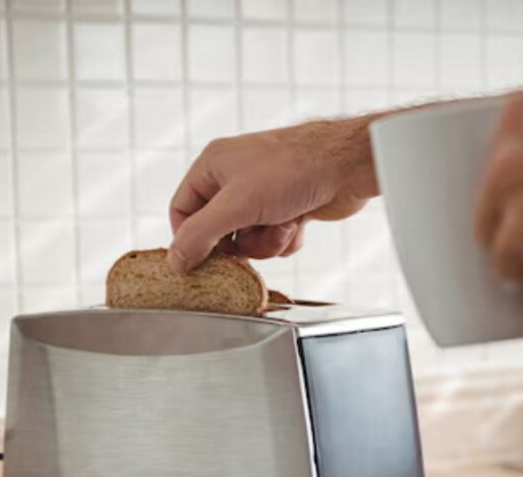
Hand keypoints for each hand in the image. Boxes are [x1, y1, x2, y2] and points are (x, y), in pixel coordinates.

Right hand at [168, 117, 378, 271]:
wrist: (348, 167)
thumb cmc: (293, 169)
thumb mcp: (237, 205)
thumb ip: (200, 235)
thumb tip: (175, 260)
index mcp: (213, 166)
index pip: (182, 211)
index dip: (189, 239)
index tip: (200, 263)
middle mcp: (235, 179)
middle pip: (218, 232)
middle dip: (239, 243)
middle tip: (252, 238)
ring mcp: (263, 195)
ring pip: (248, 241)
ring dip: (266, 242)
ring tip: (282, 222)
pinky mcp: (287, 209)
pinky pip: (273, 240)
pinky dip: (285, 238)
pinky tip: (298, 221)